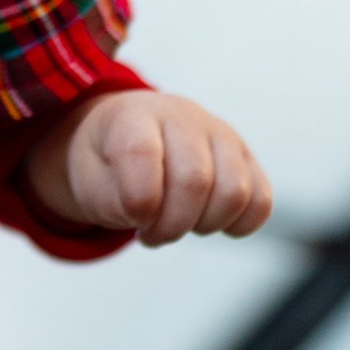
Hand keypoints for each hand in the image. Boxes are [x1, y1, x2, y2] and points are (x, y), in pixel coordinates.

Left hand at [27, 90, 273, 246]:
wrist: (125, 137)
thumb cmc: (106, 164)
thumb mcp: (88, 181)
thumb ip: (112, 199)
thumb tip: (149, 212)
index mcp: (134, 115)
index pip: (142, 153)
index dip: (139, 199)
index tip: (132, 217)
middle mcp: (181, 116)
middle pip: (194, 181)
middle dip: (170, 226)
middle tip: (150, 233)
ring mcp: (219, 133)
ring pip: (235, 192)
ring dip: (203, 226)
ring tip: (177, 224)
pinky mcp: (244, 157)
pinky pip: (261, 200)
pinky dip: (239, 224)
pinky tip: (207, 222)